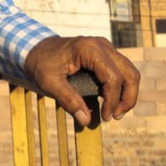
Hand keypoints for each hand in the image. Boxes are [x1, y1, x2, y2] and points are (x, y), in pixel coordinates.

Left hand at [23, 35, 139, 126]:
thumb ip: (68, 100)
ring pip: (129, 72)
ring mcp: (105, 48)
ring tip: (115, 112)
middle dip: (127, 98)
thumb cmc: (41, 63)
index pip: (113, 78)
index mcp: (89, 49)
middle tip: (115, 116)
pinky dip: (122, 87)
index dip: (112, 101)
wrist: (35, 48)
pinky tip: (110, 102)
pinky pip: (122, 70)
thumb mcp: (49, 82)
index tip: (105, 117)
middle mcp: (101, 45)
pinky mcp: (105, 53)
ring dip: (127, 94)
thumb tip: (85, 120)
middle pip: (129, 73)